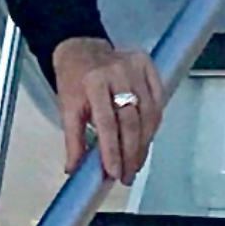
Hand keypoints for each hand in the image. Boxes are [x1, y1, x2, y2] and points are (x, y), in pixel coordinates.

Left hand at [51, 37, 166, 185]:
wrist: (82, 50)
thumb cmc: (74, 81)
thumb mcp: (67, 108)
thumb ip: (73, 140)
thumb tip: (74, 170)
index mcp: (94, 82)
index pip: (107, 122)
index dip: (112, 150)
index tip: (115, 173)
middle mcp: (118, 73)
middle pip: (131, 120)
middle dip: (131, 152)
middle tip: (127, 175)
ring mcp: (136, 68)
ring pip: (148, 113)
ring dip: (144, 143)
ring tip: (136, 164)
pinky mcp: (148, 66)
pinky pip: (157, 101)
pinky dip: (154, 124)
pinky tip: (146, 141)